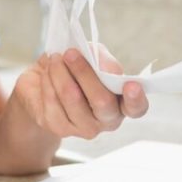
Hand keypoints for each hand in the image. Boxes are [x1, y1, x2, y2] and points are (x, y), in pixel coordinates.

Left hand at [13, 45, 148, 139]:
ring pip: (72, 98)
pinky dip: (48, 81)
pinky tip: (47, 72)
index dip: (136, 99)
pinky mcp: (60, 128)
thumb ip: (102, 59)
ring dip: (60, 73)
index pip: (137, 108)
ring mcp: (84, 127)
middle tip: (70, 53)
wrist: (45, 85)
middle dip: (84, 73)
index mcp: (122, 102)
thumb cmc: (78, 69)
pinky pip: (52, 101)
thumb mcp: (93, 56)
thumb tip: (103, 67)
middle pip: (101, 101)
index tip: (131, 85)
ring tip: (55, 58)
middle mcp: (107, 120)